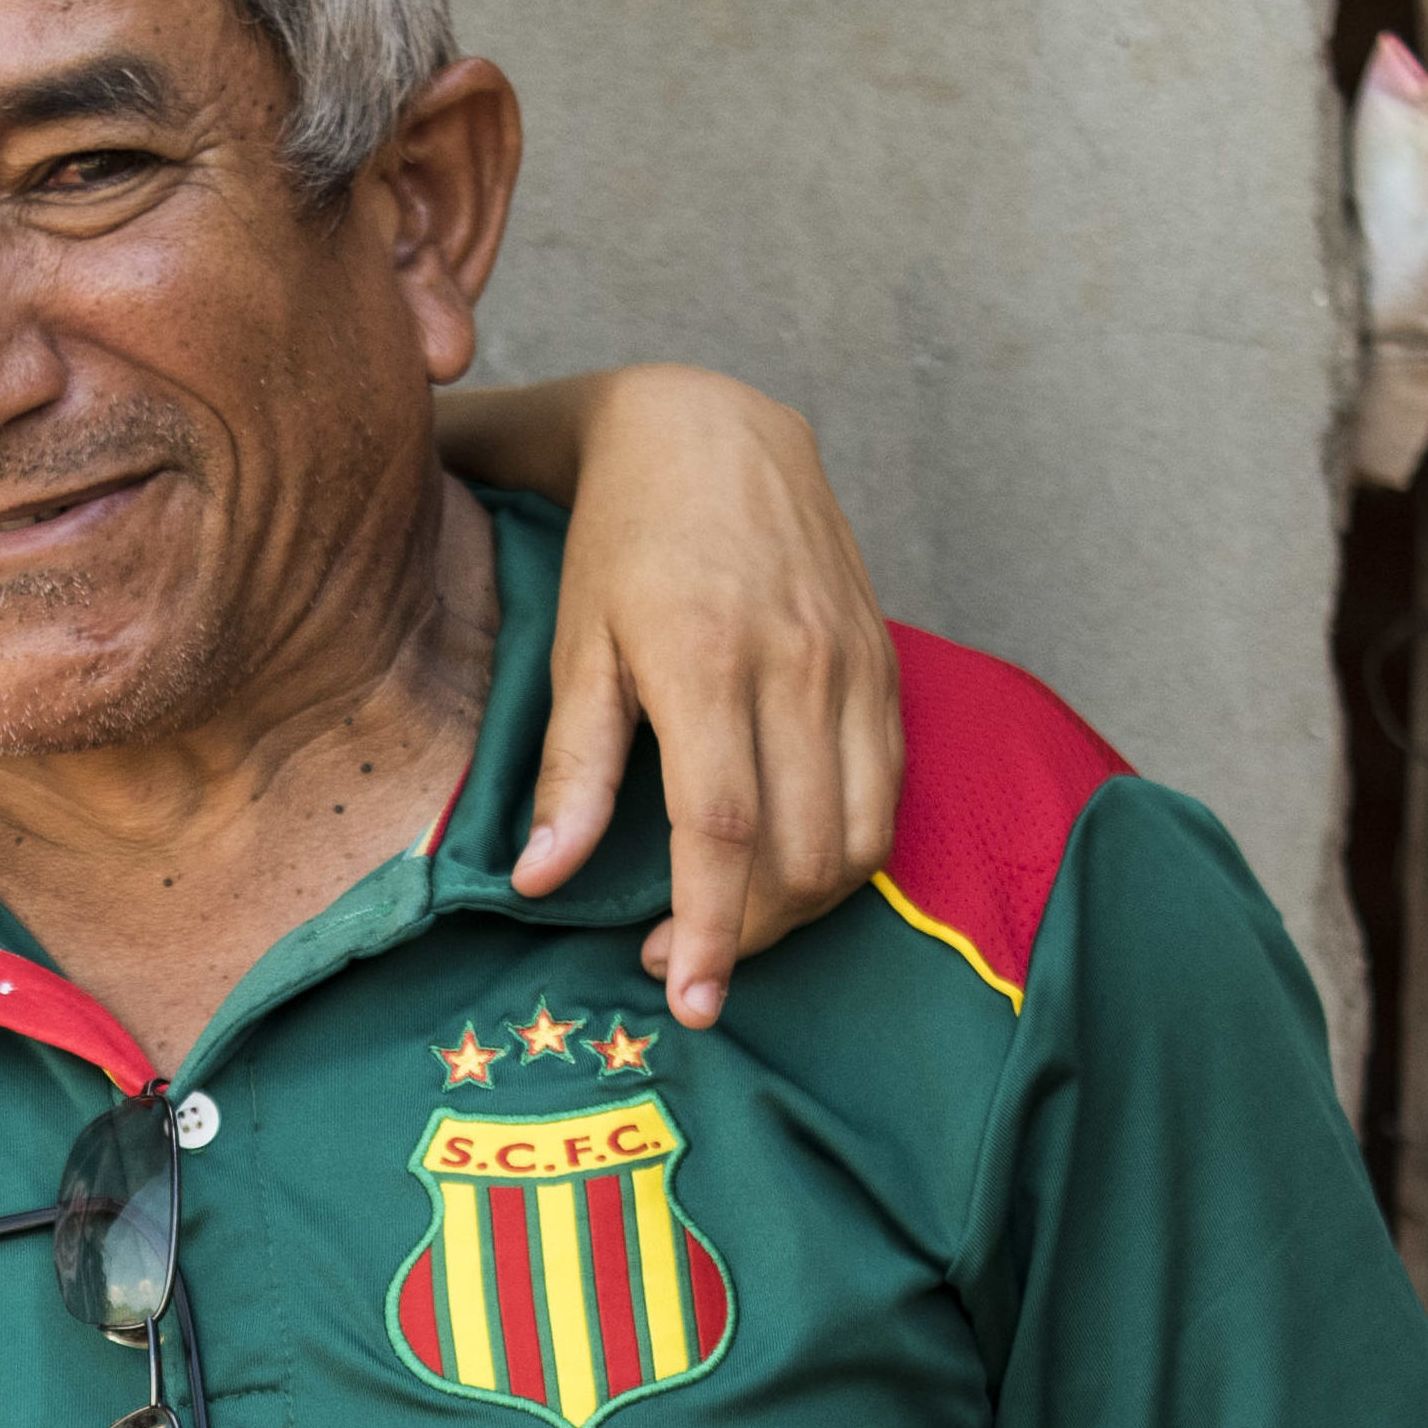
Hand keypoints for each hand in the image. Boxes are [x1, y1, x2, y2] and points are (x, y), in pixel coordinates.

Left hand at [474, 368, 900, 1027]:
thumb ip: (570, 765)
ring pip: (859, 837)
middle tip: (678, 961)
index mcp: (705, 659)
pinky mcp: (886, 663)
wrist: (710, 426)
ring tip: (729, 921)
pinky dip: (845, 851)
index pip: (724, 831)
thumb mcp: (575, 640)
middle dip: (750, 935)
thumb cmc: (618, 537)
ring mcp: (854, 665)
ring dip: (802, 908)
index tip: (690, 1002)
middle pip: (803, 854)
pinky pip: (888, 791)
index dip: (711, 930)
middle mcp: (797, 667)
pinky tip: (785, 863)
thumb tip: (539, 881)